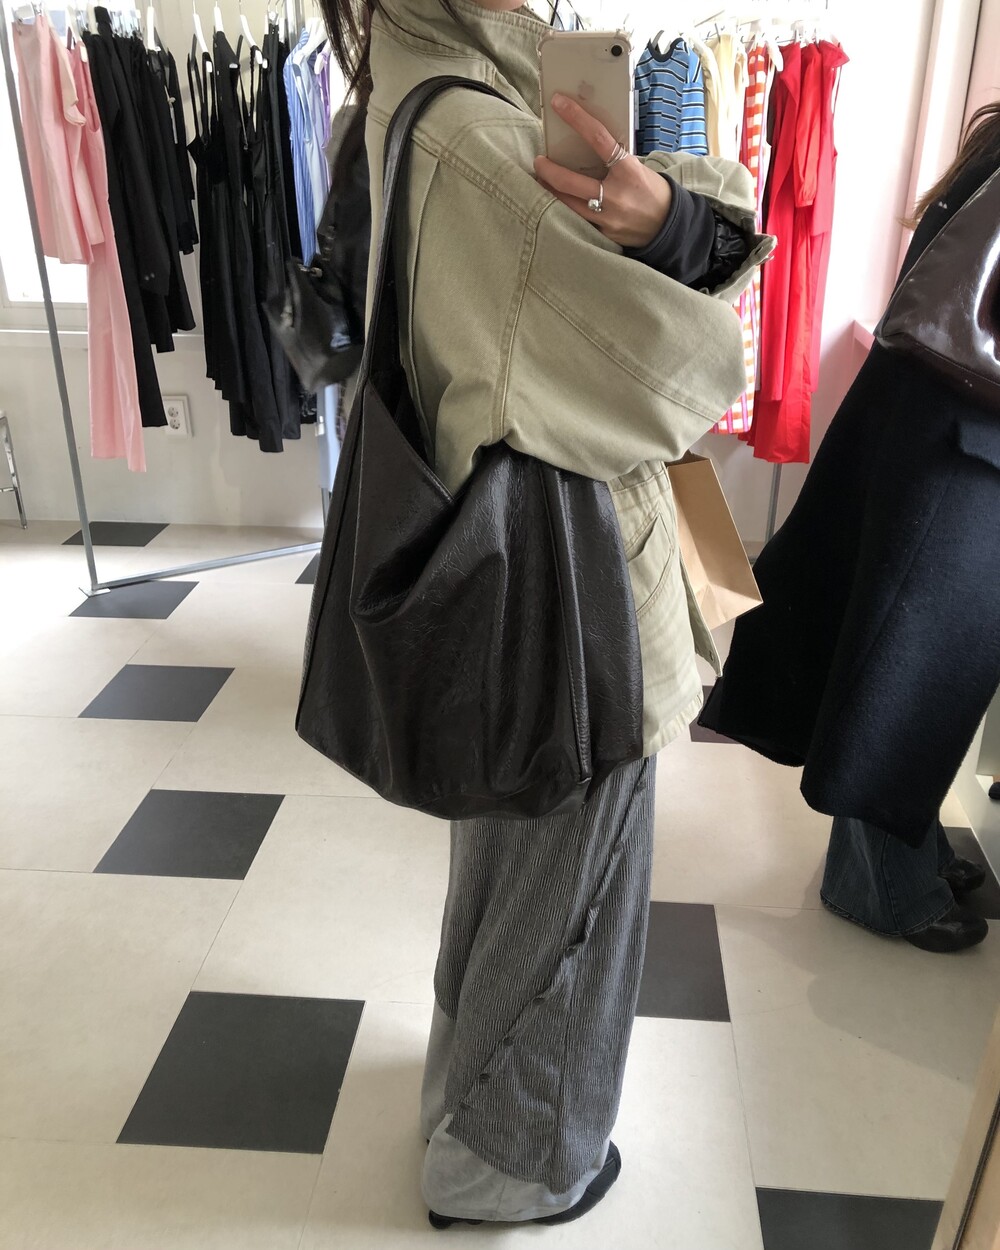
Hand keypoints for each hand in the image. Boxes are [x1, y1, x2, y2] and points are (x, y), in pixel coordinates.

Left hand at [534, 94, 671, 247]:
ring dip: (549, 191)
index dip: (576, 118)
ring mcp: (608, 217)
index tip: (558, 103)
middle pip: (569, 181)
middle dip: (548, 170)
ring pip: (567, 204)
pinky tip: (557, 203)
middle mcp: (615, 194)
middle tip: (539, 161)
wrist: (668, 226)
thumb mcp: (637, 168)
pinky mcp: (603, 233)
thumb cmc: (651, 191)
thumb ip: (613, 160)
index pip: (598, 138)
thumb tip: (585, 143)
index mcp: (628, 170)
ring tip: (542, 181)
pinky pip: (578, 220)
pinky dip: (565, 210)